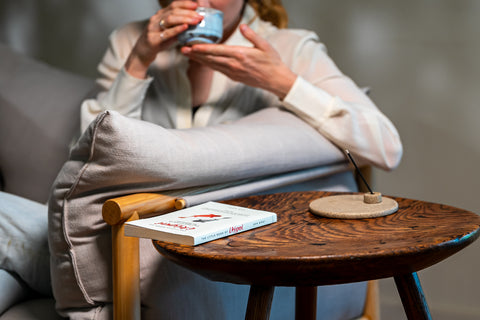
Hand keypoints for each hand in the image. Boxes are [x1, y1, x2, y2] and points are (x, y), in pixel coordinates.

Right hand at [125, 0, 202, 78]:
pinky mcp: (153, 39)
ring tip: (196, 21)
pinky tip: (185, 28)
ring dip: (185, 19)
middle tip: (200, 16)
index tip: (196, 5)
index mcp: (160, 15)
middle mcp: (155, 19)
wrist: (142, 53)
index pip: (173, 5)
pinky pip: (166, 33)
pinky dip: (176, 29)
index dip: (185, 4)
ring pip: (169, 19)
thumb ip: (178, 26)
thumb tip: (194, 22)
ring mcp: (153, 28)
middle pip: (173, 11)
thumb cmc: (158, 41)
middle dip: (188, 12)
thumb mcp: (169, 31)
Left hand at [181, 24, 297, 98]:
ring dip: (199, 60)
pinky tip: (201, 60)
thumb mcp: (265, 46)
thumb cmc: (272, 62)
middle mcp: (235, 65)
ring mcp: (233, 72)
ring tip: (188, 54)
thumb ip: (252, 36)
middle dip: (196, 54)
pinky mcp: (234, 77)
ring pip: (212, 65)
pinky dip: (208, 64)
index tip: (193, 46)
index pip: (219, 51)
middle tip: (183, 49)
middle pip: (211, 59)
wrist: (276, 80)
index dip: (204, 49)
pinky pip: (218, 70)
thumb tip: (243, 26)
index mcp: (241, 55)